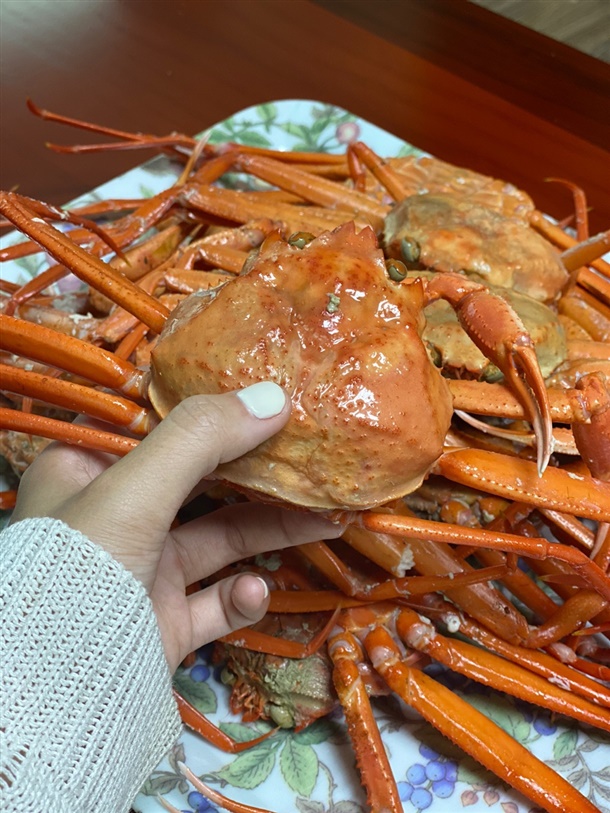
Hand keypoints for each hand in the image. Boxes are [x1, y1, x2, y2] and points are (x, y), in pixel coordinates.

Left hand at [12, 382, 343, 671]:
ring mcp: (145, 571)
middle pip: (201, 480)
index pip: (155, 423)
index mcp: (89, 471)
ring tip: (329, 519)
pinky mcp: (166, 619)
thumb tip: (274, 397)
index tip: (261, 394)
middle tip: (312, 453)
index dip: (208, 406)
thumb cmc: (81, 568)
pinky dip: (242, 596)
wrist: (59, 693)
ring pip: (221, 538)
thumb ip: (200, 438)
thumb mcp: (134, 489)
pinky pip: (217, 601)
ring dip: (273, 529)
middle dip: (258, 471)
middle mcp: (118, 516)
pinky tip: (253, 591)